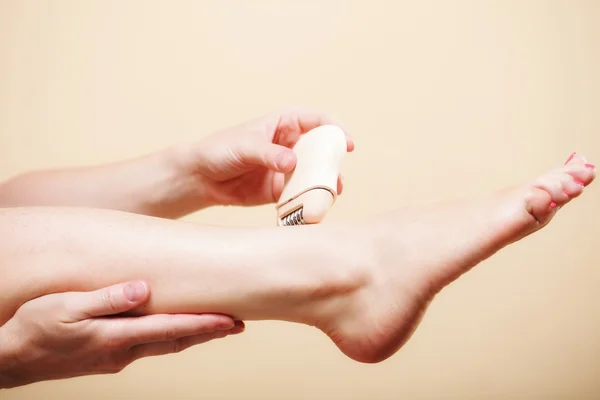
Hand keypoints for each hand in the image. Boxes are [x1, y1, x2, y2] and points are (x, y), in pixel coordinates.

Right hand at [0, 281, 242, 388]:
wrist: (9, 359)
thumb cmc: (34, 328)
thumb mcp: (65, 307)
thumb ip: (106, 299)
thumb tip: (142, 289)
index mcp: (116, 336)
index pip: (172, 330)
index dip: (205, 325)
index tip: (232, 321)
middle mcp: (123, 350)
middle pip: (177, 340)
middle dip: (209, 332)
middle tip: (238, 324)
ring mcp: (117, 357)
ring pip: (166, 344)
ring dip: (194, 335)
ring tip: (218, 326)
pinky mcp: (109, 357)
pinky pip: (149, 345)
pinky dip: (171, 337)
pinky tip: (176, 330)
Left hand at [171, 109, 354, 207]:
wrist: (200, 178)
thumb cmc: (219, 151)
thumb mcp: (244, 146)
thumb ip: (268, 153)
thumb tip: (292, 162)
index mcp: (284, 124)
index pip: (316, 121)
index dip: (334, 130)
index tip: (345, 144)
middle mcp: (291, 145)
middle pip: (322, 150)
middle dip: (334, 162)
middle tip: (338, 175)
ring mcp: (287, 169)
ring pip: (315, 174)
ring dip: (325, 183)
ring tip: (331, 193)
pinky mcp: (281, 190)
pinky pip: (301, 195)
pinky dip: (309, 201)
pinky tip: (314, 207)